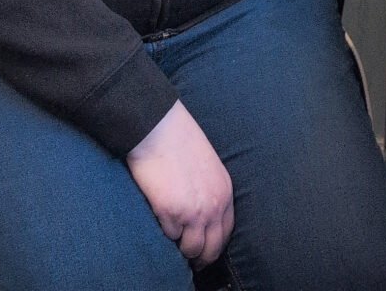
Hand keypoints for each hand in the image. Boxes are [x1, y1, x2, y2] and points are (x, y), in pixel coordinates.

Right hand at [126, 100, 233, 269]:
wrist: (159, 127)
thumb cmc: (179, 139)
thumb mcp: (208, 165)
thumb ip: (210, 190)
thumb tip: (203, 213)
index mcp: (225, 192)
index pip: (226, 233)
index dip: (214, 245)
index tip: (204, 249)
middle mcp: (214, 206)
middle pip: (211, 248)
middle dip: (200, 256)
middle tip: (188, 257)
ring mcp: (193, 212)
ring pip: (191, 249)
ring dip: (181, 247)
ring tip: (173, 238)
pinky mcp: (171, 213)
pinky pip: (169, 236)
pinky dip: (164, 233)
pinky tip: (159, 220)